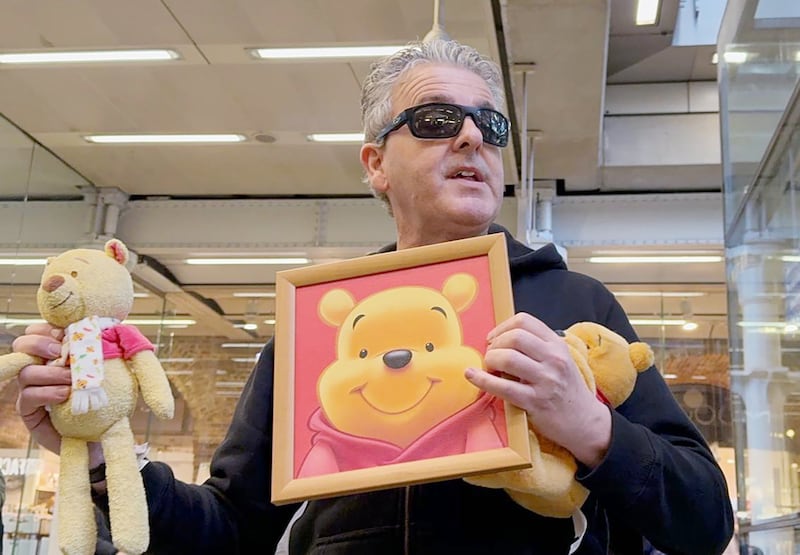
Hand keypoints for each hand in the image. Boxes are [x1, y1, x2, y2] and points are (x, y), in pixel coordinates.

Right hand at [12, 324, 104, 465]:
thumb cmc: (107, 401)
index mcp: (57, 353)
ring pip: (27, 372)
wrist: (101, 438)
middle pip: (23, 344)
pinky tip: (66, 394)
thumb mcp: (117, 371)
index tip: (67, 332)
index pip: (39, 330)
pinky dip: (47, 393)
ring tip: (71, 379)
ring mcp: (32, 389)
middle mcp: (40, 367)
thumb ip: (114, 350)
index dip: (48, 328)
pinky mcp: (30, 411)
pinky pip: (28, 397)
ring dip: (50, 372)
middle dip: (39, 342)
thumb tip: (121, 329)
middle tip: (60, 350)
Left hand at [464, 313, 611, 467]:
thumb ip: (537, 347)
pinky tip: (472, 375)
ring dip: (490, 360)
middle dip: (495, 344)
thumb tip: (500, 338)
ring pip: (508, 358)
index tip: (493, 338)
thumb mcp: (560, 360)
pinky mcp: (535, 402)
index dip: (502, 327)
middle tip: (491, 355)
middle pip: (514, 337)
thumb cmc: (566, 389)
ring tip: (489, 367)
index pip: (524, 321)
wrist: (584, 422)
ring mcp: (545, 380)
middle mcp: (553, 359)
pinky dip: (481, 380)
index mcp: (557, 345)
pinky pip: (502, 387)